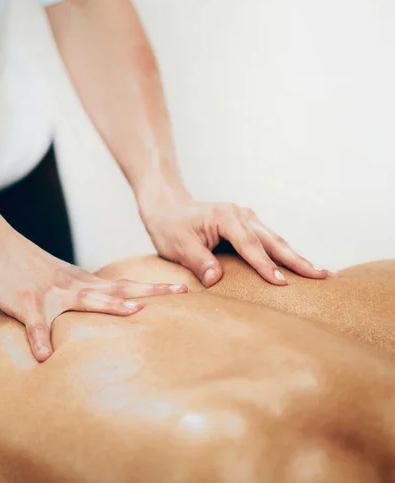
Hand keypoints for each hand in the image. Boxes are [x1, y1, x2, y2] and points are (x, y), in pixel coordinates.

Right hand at [0, 231, 187, 361]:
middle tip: (182, 292)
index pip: (124, 284)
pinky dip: (39, 338)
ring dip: (109, 305)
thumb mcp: (58, 277)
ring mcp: (49, 292)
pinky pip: (33, 323)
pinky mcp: (24, 301)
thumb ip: (79, 293)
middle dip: (150, 292)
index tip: (183, 289)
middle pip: (117, 288)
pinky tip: (44, 357)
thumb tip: (99, 309)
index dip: (153, 288)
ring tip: (134, 313)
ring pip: (83, 299)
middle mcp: (72, 284)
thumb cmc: (24, 263)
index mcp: (81, 281)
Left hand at [139, 188, 331, 287]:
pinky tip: (300, 266)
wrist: (166, 207)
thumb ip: (198, 261)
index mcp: (226, 217)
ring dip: (297, 257)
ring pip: (275, 240)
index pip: (249, 245)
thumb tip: (216, 280)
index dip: (265, 265)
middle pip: (272, 241)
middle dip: (297, 260)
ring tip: (322, 274)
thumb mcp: (178, 245)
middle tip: (323, 276)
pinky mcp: (247, 225)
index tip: (281, 283)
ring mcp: (246, 218)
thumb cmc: (170, 226)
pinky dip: (285, 253)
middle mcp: (241, 214)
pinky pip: (269, 241)